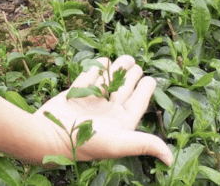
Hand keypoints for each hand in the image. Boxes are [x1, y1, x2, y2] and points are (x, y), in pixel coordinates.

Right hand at [38, 55, 172, 164]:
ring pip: (107, 82)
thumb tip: (170, 160)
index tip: (151, 79)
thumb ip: (145, 144)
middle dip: (131, 76)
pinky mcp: (74, 95)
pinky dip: (94, 70)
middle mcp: (107, 112)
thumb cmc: (85, 142)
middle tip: (136, 63)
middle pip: (123, 90)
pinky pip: (87, 79)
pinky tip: (101, 62)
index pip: (138, 103)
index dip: (146, 90)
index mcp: (120, 122)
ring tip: (123, 58)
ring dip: (115, 70)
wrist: (49, 136)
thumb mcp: (119, 143)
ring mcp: (90, 103)